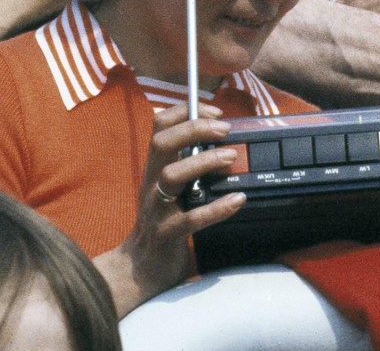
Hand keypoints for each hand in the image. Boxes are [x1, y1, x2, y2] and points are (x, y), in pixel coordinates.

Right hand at [102, 104, 245, 313]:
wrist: (141, 269)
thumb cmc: (163, 223)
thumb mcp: (170, 189)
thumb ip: (188, 165)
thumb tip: (223, 142)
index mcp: (154, 169)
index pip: (159, 127)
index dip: (185, 111)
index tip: (214, 111)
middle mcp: (151, 184)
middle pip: (161, 144)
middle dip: (193, 128)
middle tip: (225, 128)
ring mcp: (156, 210)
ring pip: (172, 176)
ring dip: (203, 162)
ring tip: (231, 157)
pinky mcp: (166, 235)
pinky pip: (191, 219)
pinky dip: (217, 208)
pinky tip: (238, 200)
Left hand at [334, 0, 379, 26]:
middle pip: (336, 3)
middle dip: (341, 5)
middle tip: (350, 9)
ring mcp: (361, 11)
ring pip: (344, 17)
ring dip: (347, 18)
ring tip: (355, 20)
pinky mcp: (371, 26)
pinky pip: (356, 29)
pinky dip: (357, 28)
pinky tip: (364, 28)